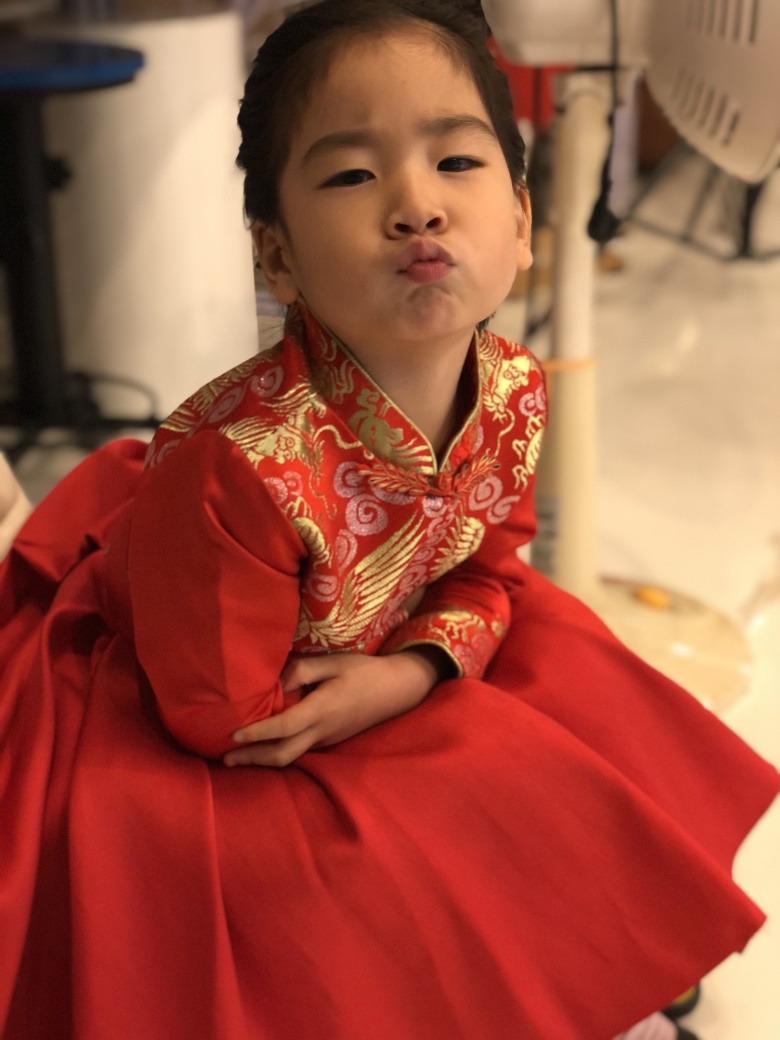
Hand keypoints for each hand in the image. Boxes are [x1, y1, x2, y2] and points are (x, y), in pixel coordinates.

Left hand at [223, 649, 448, 767]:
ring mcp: (328, 739)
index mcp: (322, 709)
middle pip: (283, 754)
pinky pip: (301, 751)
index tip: (234, 734)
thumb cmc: (364, 671)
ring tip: (238, 757)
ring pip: (291, 756)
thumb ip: (303, 671)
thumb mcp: (334, 662)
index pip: (284, 726)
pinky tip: (265, 745)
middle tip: (226, 758)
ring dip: (263, 758)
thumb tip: (276, 683)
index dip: (258, 733)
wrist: (396, 689)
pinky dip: (278, 751)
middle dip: (253, 758)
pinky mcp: (331, 740)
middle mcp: (323, 731)